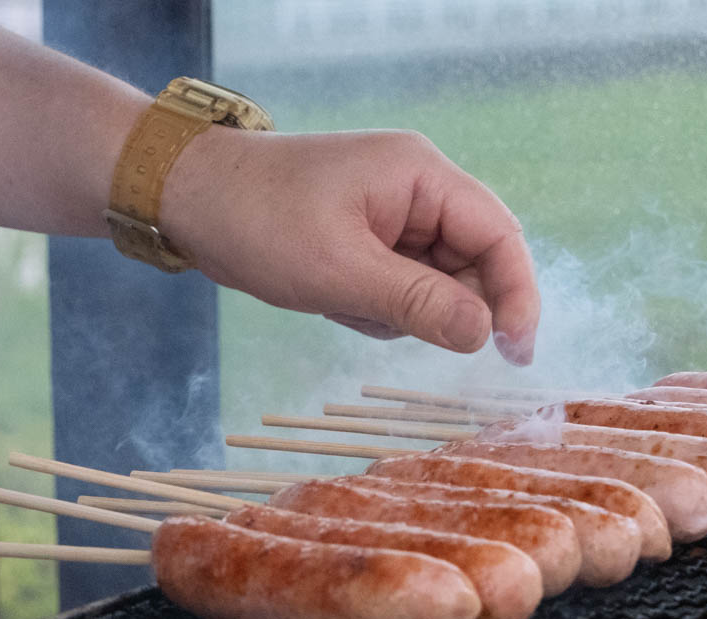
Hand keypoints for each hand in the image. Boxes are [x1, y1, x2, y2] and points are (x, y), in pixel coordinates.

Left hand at [162, 128, 538, 364]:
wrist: (189, 200)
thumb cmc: (260, 222)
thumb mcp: (341, 271)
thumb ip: (418, 302)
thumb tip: (486, 334)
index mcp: (421, 176)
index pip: (499, 235)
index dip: (517, 295)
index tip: (514, 353)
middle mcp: (415, 189)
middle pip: (470, 261)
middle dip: (436, 304)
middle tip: (379, 317)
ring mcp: (390, 213)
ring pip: (430, 282)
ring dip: (393, 309)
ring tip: (336, 297)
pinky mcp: (365, 238)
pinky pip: (394, 285)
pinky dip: (369, 305)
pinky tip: (327, 297)